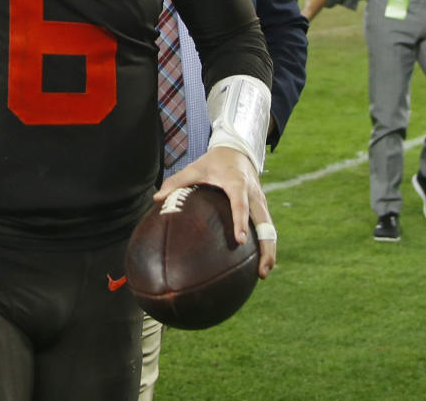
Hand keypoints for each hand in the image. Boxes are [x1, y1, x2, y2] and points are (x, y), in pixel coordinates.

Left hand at [154, 146, 275, 277]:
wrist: (237, 150)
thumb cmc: (213, 162)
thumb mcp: (195, 168)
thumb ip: (176, 182)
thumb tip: (156, 198)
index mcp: (237, 183)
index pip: (240, 203)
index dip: (240, 221)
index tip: (240, 240)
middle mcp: (253, 194)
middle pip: (264, 222)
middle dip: (266, 246)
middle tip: (262, 271)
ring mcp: (261, 201)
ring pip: (269, 228)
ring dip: (269, 250)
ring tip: (262, 274)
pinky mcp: (262, 207)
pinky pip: (267, 227)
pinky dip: (266, 244)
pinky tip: (259, 263)